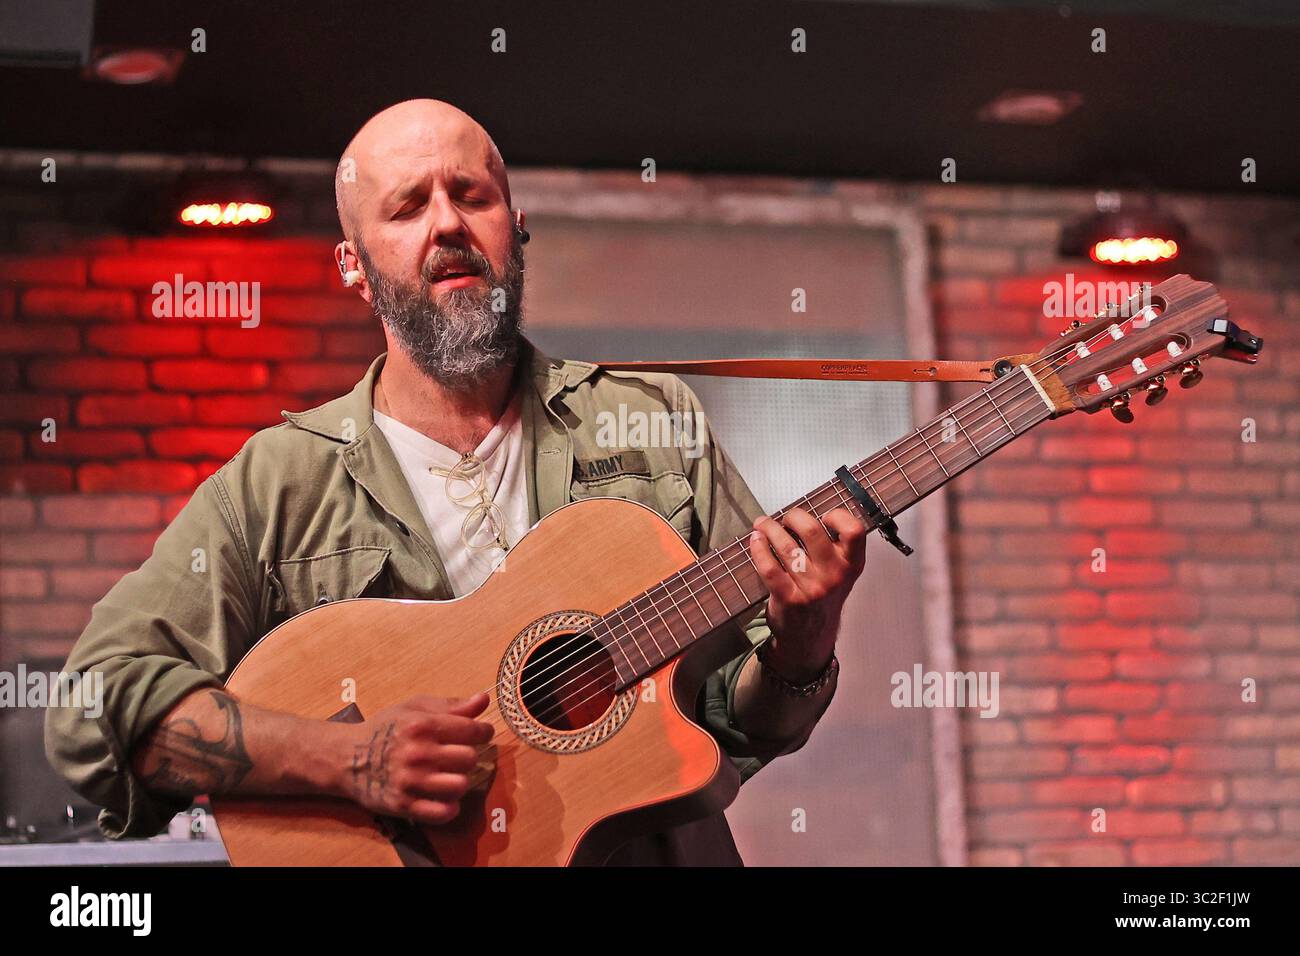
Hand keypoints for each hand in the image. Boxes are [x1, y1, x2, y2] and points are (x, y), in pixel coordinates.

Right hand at [343, 693, 493, 824]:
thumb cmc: (385, 729)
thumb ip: (451, 705)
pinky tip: (444, 798)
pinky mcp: (403, 805)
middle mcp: (417, 753)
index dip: (483, 732)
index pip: (472, 730)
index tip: (480, 734)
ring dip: (460, 780)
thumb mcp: (414, 708)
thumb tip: (484, 699)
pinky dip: (450, 807)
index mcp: (421, 725)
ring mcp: (410, 781)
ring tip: (450, 775)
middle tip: (457, 754)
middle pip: (469, 758)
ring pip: (460, 785)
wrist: (347, 758)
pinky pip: (442, 813)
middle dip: (469, 755)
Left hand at [747, 508, 866, 682]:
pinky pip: (769, 566)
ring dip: (769, 529)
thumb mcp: (841, 574)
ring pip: (785, 546)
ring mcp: (811, 588)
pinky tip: (755, 540)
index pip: (854, 532)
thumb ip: (834, 547)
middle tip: (785, 518)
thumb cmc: (822, 597)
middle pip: (811, 531)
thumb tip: (805, 514)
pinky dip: (758, 548)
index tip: (823, 516)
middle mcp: (834, 576)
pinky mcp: (788, 598)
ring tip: (762, 524)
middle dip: (793, 516)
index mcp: (851, 565)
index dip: (838, 516)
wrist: (810, 636)